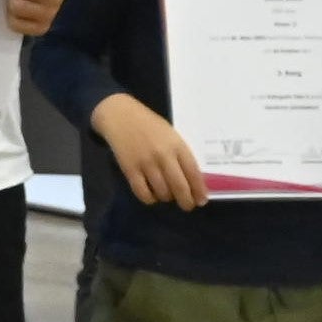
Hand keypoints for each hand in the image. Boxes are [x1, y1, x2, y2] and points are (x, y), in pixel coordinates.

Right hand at [94, 94, 203, 209]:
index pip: (193, 173)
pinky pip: (143, 193)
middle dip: (186, 201)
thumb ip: (180, 154)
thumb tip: (191, 180)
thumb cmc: (149, 125)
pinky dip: (150, 198)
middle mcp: (163, 155)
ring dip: (167, 198)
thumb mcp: (170, 135)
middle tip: (187, 205)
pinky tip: (152, 195)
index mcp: (177, 145)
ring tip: (167, 195)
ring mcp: (146, 163)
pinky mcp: (130, 170)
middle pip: (179, 187)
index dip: (199, 190)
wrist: (120, 116)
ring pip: (162, 192)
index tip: (202, 200)